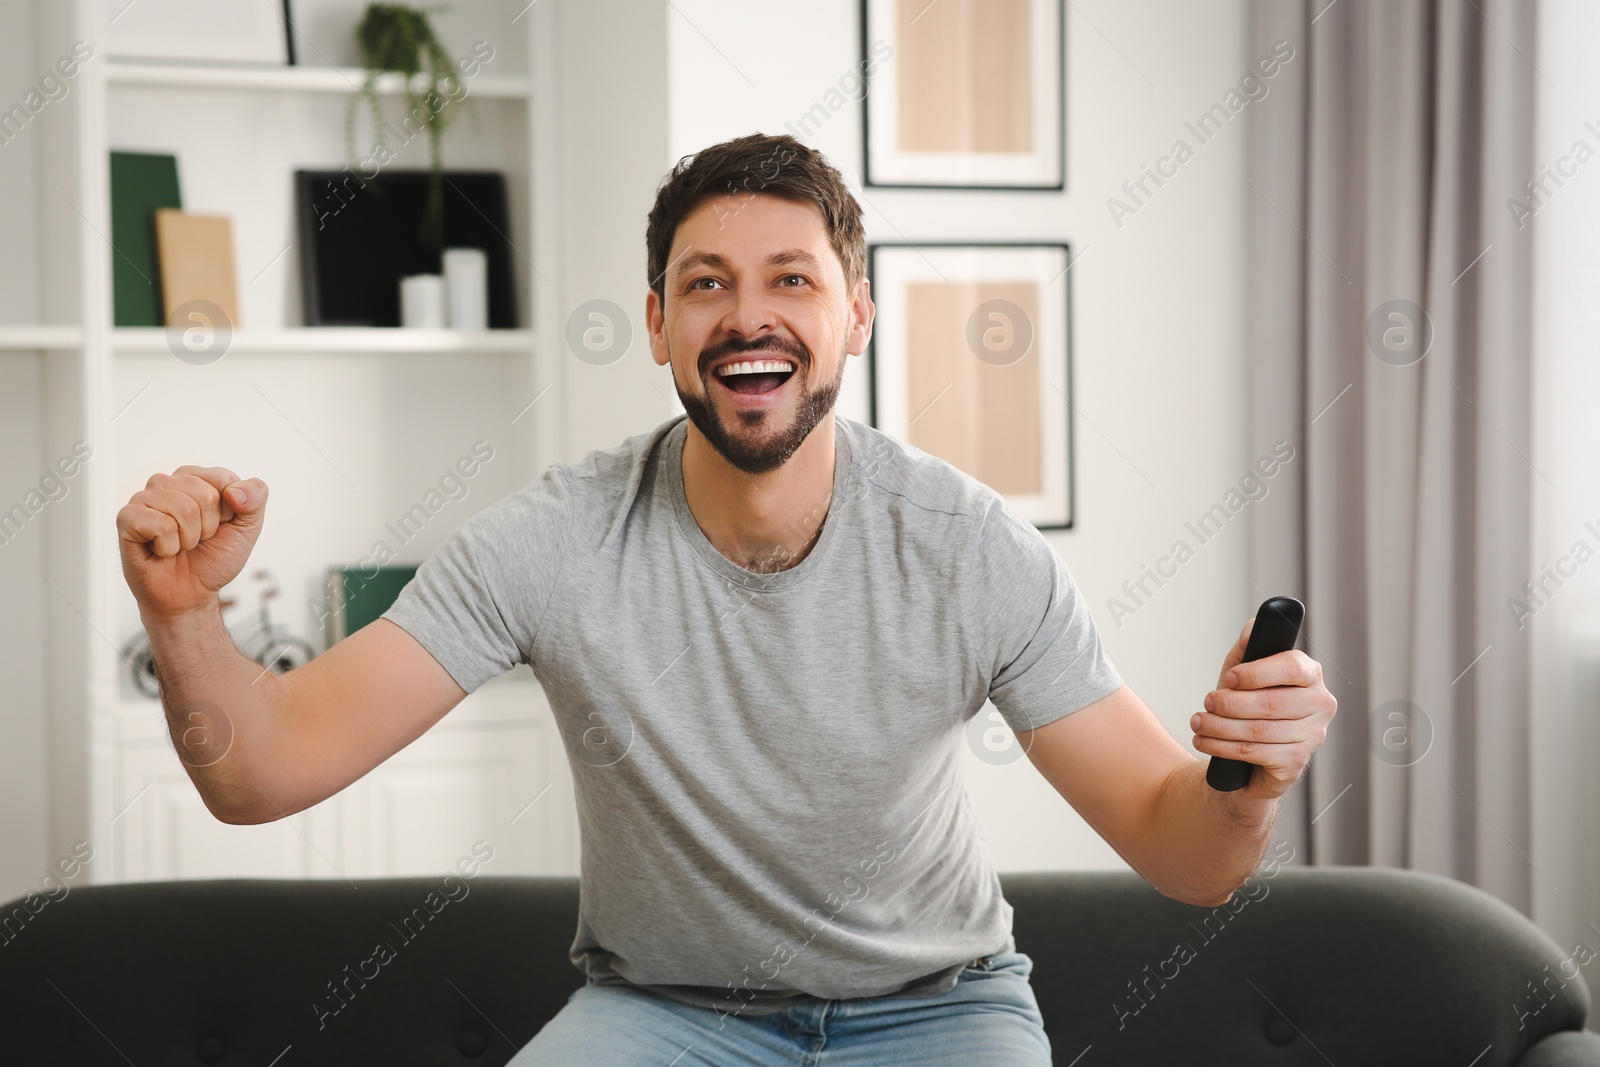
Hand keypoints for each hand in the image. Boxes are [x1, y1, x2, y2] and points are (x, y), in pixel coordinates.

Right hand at [117, 466, 268, 619]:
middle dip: (209, 527)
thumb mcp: (247, 528)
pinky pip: (160, 525)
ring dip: (189, 538)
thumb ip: (256, 498)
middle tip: (197, 540)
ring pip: (183, 508)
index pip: (224, 479)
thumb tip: (235, 491)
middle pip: (205, 495)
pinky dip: (169, 547)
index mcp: (196, 478)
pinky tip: (161, 551)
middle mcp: (168, 483)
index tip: (219, 526)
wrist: (191, 594)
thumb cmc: (214, 558)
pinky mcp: (126, 518)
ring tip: (179, 545)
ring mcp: (144, 498)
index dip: (229, 512)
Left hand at [1189, 615, 1336, 800]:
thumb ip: (1249, 646)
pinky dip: (1222, 747)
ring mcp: (1312, 736)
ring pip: (1259, 730)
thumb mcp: (1244, 672)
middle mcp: (1320, 704)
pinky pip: (1255, 753)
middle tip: (1207, 702)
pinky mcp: (1296, 762)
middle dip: (1230, 703)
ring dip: (1219, 726)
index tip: (1230, 678)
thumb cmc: (1248, 705)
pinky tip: (1204, 742)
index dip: (1257, 673)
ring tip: (1197, 723)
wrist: (1249, 752)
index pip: (1292, 668)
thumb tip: (1253, 626)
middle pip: (1272, 703)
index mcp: (1310, 674)